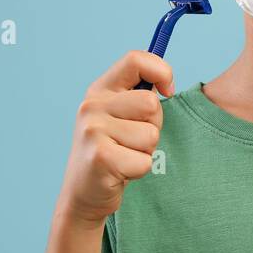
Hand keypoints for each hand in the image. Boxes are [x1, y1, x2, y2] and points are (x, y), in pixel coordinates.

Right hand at [57, 50, 173, 223]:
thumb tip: (167, 84)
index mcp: (100, 90)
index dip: (161, 71)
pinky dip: (139, 171)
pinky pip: (144, 161)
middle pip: (150, 103)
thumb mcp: (119, 116)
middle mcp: (91, 106)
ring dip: (145, 151)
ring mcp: (93, 131)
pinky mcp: (100, 158)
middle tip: (133, 140)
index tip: (168, 90)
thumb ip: (138, 96)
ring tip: (125, 156)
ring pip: (150, 135)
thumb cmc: (112, 150)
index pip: (136, 59)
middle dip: (153, 126)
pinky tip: (120, 172)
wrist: (84, 193)